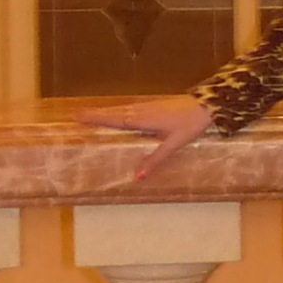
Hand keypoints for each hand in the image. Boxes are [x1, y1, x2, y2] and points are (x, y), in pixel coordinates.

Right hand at [80, 95, 213, 179]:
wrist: (206, 105)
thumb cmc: (189, 124)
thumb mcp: (172, 144)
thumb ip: (155, 159)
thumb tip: (137, 177)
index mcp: (142, 119)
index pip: (113, 119)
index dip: (95, 118)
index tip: (77, 117)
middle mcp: (141, 110)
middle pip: (113, 112)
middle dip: (95, 114)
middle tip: (76, 115)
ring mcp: (148, 106)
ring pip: (121, 109)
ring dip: (105, 111)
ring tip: (90, 114)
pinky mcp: (154, 106)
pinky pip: (130, 108)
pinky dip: (118, 111)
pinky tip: (119, 114)